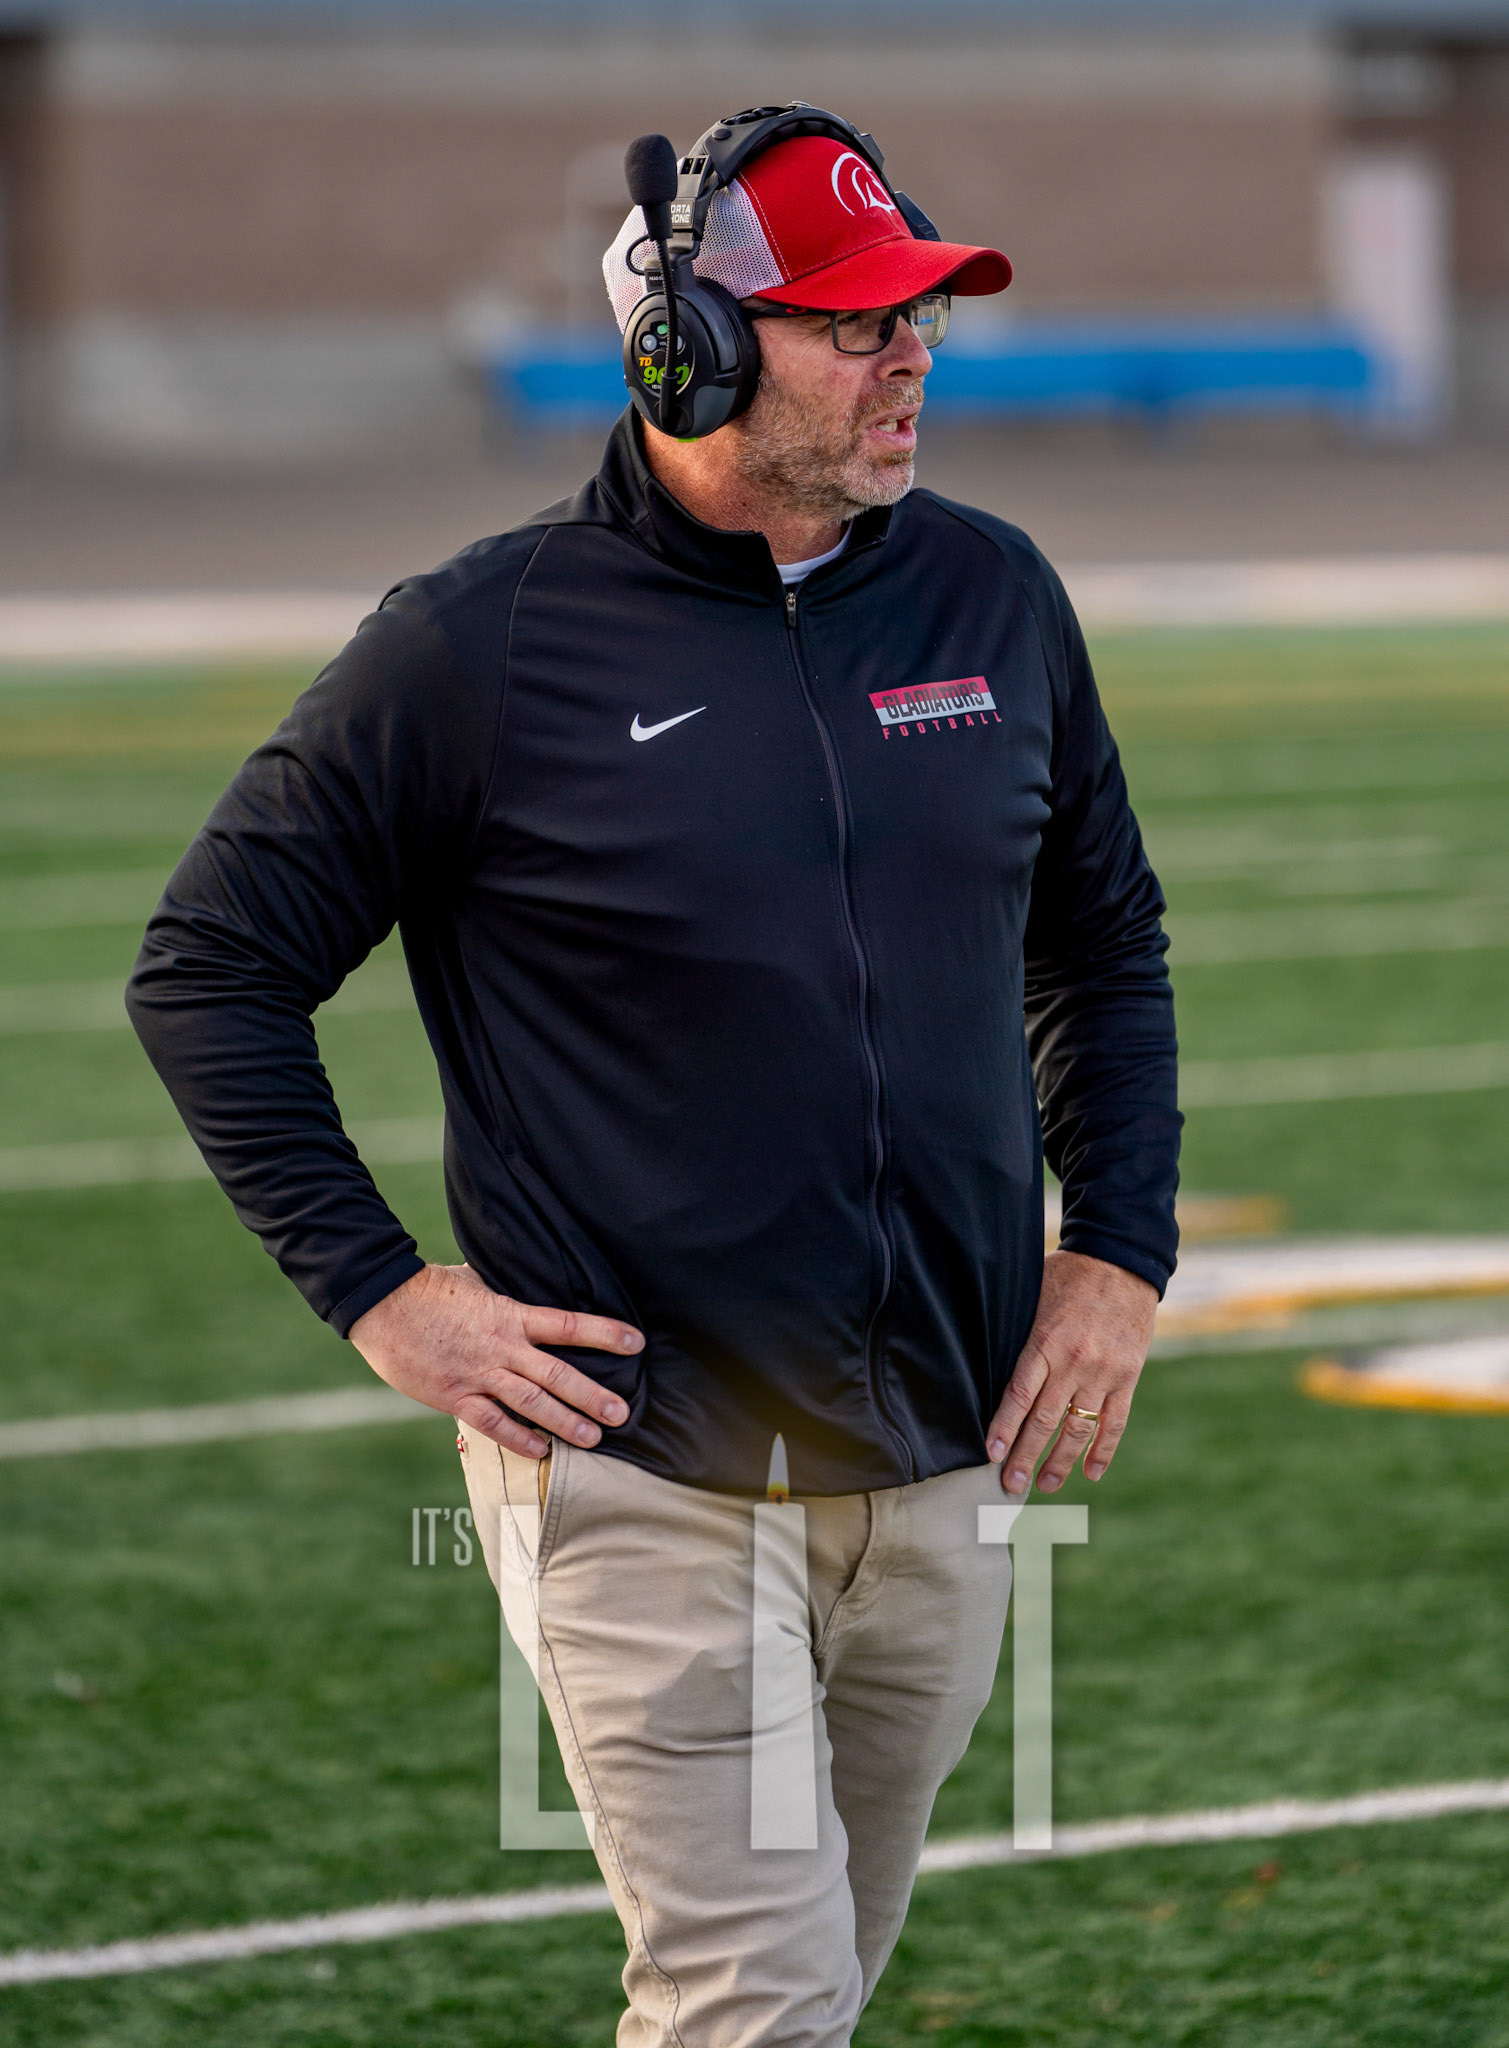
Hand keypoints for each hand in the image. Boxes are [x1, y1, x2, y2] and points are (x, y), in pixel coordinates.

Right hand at [350, 1262, 641, 1458]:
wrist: (382, 1304)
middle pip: (558, 1374)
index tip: (636, 1343)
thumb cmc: (430, 1288)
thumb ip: (507, 1296)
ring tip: (594, 1438)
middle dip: (594, 1395)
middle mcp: (502, 1347)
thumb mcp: (478, 1282)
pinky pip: (493, 1422)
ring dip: (565, 1422)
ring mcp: (479, 1374)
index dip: (605, 1334)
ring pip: (531, 1404)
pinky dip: (518, 1438)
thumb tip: (532, 1289)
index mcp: (510, 1314)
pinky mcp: (455, 1396)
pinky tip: (541, 1450)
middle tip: (623, 1414)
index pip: (568, 1325)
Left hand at [986, 1248, 1157, 1496]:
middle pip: (1045, 1420)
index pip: (1019, 1395)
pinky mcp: (1127, 1376)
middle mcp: (1074, 1362)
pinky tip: (1092, 1472)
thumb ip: (1018, 1334)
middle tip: (1011, 1485)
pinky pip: (1116, 1421)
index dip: (1004, 1427)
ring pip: (1079, 1427)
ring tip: (1046, 1484)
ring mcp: (1104, 1372)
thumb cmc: (1068, 1276)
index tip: (991, 1454)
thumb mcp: (1033, 1296)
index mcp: (1045, 1341)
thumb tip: (986, 1364)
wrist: (1122, 1261)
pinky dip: (1104, 1449)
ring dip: (1061, 1461)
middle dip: (1025, 1456)